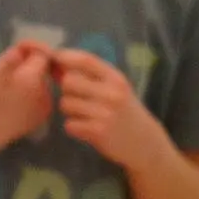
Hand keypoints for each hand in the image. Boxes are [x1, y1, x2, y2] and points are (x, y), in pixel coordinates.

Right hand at [0, 41, 53, 154]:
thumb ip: (9, 60)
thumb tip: (24, 48)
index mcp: (33, 80)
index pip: (43, 54)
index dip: (30, 48)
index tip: (17, 47)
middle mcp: (45, 93)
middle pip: (42, 69)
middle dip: (27, 64)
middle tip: (6, 68)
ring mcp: (44, 108)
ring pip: (40, 83)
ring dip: (28, 79)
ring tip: (6, 85)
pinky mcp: (40, 118)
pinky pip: (39, 97)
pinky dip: (29, 93)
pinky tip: (12, 99)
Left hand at [53, 48, 163, 167]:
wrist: (145, 142)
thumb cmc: (123, 111)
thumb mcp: (114, 88)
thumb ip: (88, 76)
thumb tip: (54, 64)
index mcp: (116, 79)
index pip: (87, 60)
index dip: (66, 56)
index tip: (54, 57)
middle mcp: (112, 93)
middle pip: (68, 81)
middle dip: (67, 90)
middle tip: (80, 99)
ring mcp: (106, 113)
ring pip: (65, 103)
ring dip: (70, 111)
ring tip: (87, 116)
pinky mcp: (98, 132)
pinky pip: (69, 125)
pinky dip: (74, 128)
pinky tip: (88, 130)